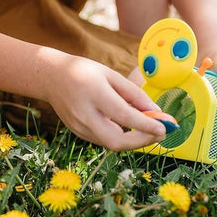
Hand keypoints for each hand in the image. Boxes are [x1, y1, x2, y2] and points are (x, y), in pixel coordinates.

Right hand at [42, 55, 166, 150]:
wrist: (51, 78)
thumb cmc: (84, 72)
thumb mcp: (111, 74)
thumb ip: (134, 94)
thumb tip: (156, 112)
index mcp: (94, 94)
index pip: (124, 116)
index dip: (146, 125)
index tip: (165, 127)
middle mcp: (85, 114)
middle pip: (116, 141)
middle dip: (142, 142)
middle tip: (160, 134)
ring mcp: (80, 127)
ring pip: (112, 145)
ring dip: (134, 141)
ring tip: (149, 130)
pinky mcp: (79, 134)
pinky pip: (104, 141)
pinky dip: (122, 138)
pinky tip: (131, 129)